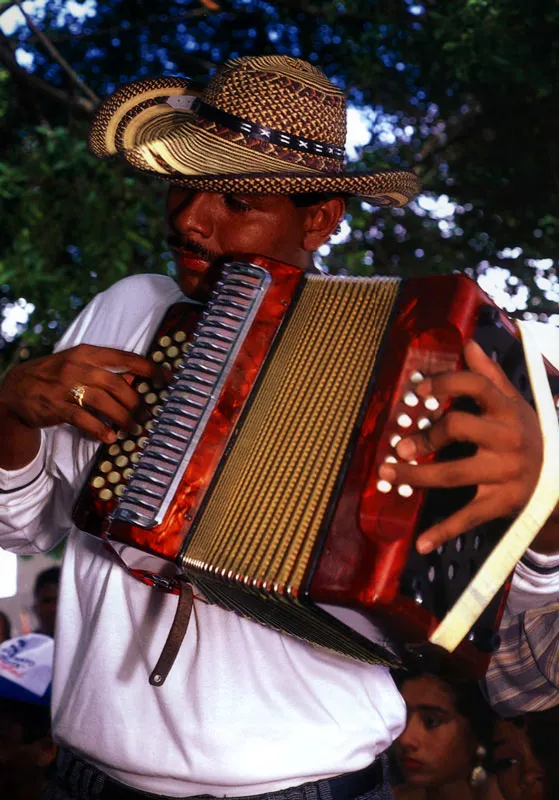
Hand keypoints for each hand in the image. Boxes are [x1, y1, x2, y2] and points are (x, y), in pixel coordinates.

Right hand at [0, 344, 157, 443]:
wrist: (17, 387)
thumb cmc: (56, 376)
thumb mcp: (79, 365)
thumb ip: (106, 371)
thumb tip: (136, 379)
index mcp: (88, 353)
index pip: (125, 357)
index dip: (149, 368)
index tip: (167, 378)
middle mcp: (79, 367)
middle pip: (118, 384)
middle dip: (137, 402)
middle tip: (148, 415)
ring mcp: (67, 387)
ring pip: (104, 403)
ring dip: (124, 419)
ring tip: (135, 429)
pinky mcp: (57, 406)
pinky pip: (84, 419)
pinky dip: (100, 429)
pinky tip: (110, 437)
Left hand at [377, 340, 542, 553]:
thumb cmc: (528, 434)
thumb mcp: (515, 403)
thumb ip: (489, 374)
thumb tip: (468, 343)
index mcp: (508, 409)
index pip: (476, 386)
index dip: (445, 383)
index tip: (418, 390)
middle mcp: (508, 438)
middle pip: (458, 427)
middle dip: (424, 434)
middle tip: (398, 445)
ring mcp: (504, 473)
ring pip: (452, 474)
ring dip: (415, 475)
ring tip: (387, 472)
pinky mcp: (501, 503)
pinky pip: (467, 517)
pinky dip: (443, 531)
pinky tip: (421, 543)